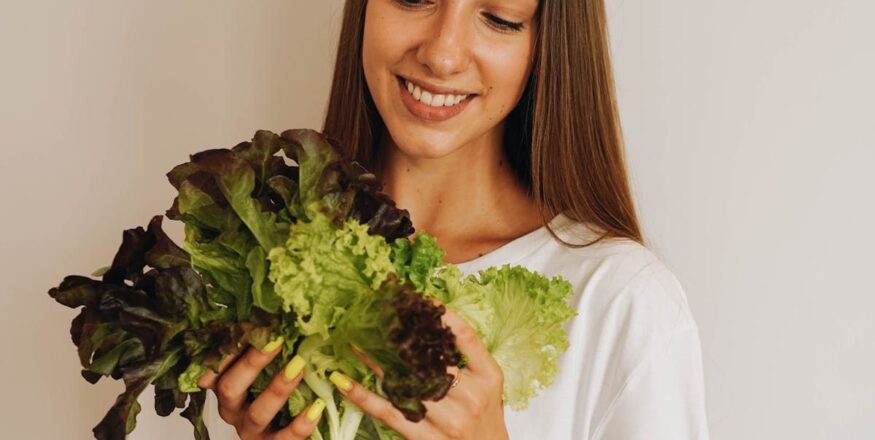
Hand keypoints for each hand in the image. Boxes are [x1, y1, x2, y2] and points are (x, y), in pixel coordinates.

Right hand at [197, 338, 324, 439]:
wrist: (281, 434)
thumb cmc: (270, 390)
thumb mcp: (260, 369)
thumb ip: (261, 346)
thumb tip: (278, 307)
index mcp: (224, 387)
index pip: (210, 369)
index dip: (225, 350)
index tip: (248, 326)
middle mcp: (232, 409)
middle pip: (230, 386)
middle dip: (253, 362)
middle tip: (276, 339)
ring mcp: (250, 430)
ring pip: (258, 413)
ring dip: (278, 388)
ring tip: (300, 368)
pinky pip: (285, 438)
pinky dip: (301, 424)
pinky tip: (317, 407)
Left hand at [330, 307, 508, 439]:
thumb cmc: (487, 419)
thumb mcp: (490, 384)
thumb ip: (468, 356)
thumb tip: (435, 322)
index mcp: (487, 376)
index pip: (465, 336)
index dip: (442, 314)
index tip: (418, 297)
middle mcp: (469, 396)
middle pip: (430, 356)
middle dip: (401, 334)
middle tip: (377, 312)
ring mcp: (447, 419)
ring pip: (405, 381)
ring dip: (375, 359)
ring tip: (353, 339)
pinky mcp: (425, 437)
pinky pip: (389, 413)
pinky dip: (363, 396)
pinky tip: (343, 381)